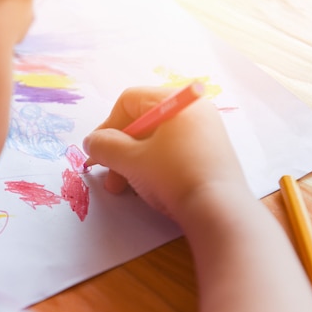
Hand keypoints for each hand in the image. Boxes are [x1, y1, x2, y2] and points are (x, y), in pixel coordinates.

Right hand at [83, 86, 248, 222]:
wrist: (219, 211)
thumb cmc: (173, 176)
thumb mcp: (131, 160)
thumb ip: (105, 146)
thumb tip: (92, 142)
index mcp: (176, 101)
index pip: (129, 101)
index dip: (107, 126)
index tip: (97, 151)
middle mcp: (193, 109)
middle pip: (142, 122)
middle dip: (119, 151)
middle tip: (109, 177)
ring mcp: (205, 132)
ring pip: (156, 140)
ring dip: (132, 163)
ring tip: (124, 189)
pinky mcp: (211, 154)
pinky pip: (173, 151)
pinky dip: (154, 166)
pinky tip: (147, 189)